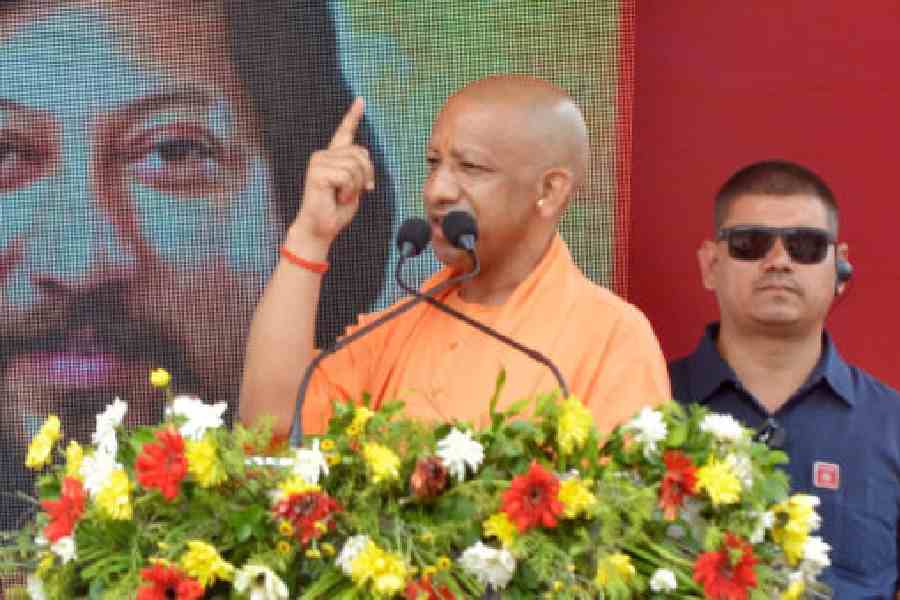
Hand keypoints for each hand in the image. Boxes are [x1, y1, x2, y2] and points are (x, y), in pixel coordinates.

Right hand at [291, 97, 374, 248]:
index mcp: (333, 157)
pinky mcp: (317, 172)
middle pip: (362, 154)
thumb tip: (364, 160)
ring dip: (356, 185)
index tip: (361, 101)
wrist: (320, 228)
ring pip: (356, 166)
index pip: (345, 132)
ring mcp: (319, 162)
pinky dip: (349, 190)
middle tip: (357, 191)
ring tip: (342, 195)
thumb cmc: (336, 210)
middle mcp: (324, 155)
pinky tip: (337, 197)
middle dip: (367, 175)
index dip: (353, 116)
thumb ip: (359, 169)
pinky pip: (347, 176)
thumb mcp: (354, 186)